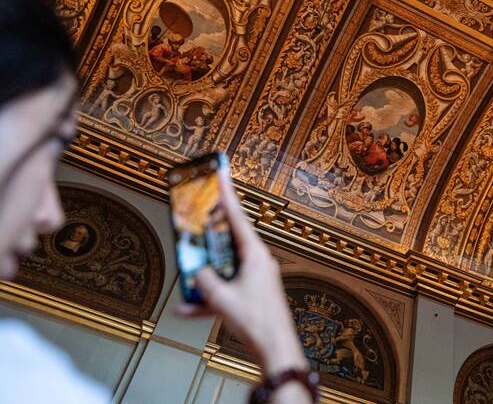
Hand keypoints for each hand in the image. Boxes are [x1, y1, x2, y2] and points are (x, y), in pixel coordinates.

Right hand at [176, 172, 306, 375]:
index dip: (227, 195)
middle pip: (228, 240)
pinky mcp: (251, 293)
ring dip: (204, 272)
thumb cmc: (257, 322)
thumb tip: (197, 272)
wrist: (275, 349)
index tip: (221, 175)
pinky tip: (187, 309)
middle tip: (195, 219)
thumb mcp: (221, 299)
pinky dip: (208, 297)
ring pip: (224, 266)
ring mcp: (255, 277)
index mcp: (255, 255)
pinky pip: (225, 288)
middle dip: (208, 234)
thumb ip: (204, 281)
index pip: (238, 217)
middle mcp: (257, 262)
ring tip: (187, 274)